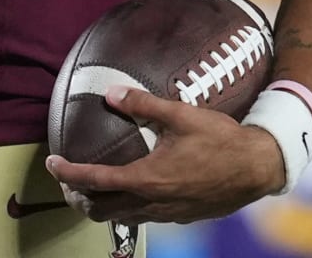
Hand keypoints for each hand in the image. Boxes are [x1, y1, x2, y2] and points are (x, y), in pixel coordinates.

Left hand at [45, 85, 285, 224]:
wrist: (259, 168)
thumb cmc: (221, 140)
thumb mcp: (180, 114)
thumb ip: (142, 104)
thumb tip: (110, 93)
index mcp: (147, 178)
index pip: (94, 180)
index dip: (68, 173)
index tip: (52, 163)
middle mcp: (153, 203)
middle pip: (101, 210)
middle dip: (78, 197)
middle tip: (66, 181)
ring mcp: (167, 215)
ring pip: (122, 218)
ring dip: (100, 206)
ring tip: (90, 189)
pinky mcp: (180, 217)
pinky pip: (142, 218)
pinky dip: (124, 209)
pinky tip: (129, 193)